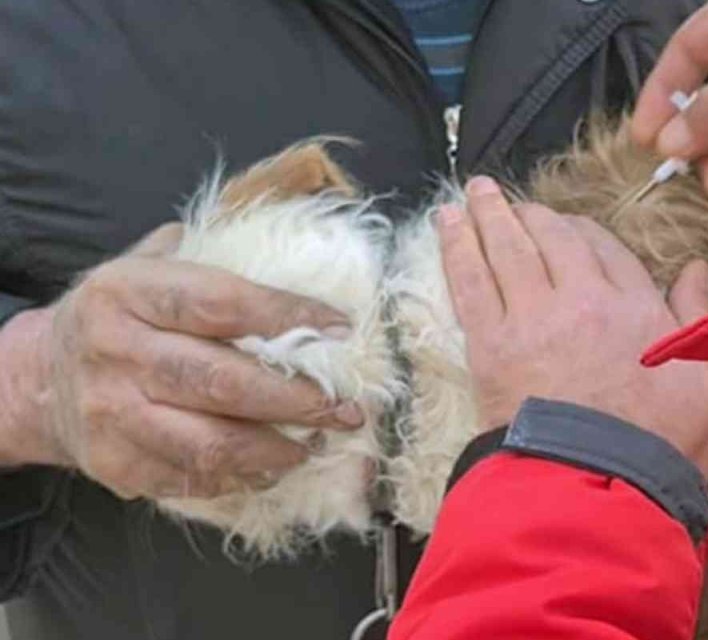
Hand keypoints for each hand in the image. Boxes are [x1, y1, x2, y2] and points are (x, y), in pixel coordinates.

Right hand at [6, 223, 362, 497]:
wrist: (38, 381)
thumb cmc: (120, 317)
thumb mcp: (146, 268)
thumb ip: (212, 257)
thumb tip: (304, 256)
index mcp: (126, 292)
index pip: (220, 303)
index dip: (286, 316)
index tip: (341, 328)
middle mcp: (114, 352)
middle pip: (221, 382)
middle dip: (297, 399)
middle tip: (346, 407)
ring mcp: (111, 415)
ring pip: (210, 443)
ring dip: (277, 449)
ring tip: (318, 442)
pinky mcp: (115, 466)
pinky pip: (193, 478)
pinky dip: (244, 477)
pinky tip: (276, 465)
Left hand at [441, 177, 707, 475]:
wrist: (602, 486)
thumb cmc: (662, 443)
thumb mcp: (705, 380)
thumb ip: (697, 316)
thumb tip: (695, 269)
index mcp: (635, 306)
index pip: (604, 248)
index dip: (582, 232)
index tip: (567, 227)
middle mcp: (582, 299)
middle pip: (552, 237)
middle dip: (531, 214)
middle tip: (510, 200)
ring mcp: (532, 318)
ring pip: (506, 248)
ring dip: (487, 214)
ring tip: (472, 192)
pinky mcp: (491, 345)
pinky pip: (470, 280)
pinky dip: (456, 245)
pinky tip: (446, 222)